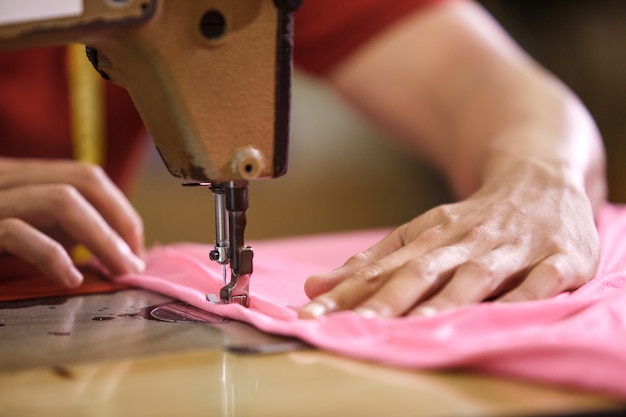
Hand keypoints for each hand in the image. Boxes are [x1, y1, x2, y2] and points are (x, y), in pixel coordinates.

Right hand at [0, 157, 144, 286]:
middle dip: (120, 221)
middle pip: (82, 181)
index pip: (86, 177)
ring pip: (59, 201)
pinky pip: (17, 232)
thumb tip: (122, 250)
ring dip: (102, 238)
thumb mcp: (30, 234)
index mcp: (21, 177)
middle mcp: (5, 178)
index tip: (135, 248)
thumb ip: (67, 230)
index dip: (120, 210)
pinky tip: (70, 279)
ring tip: (118, 270)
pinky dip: (52, 256)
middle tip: (135, 264)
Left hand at [298, 160, 599, 317]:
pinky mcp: (559, 258)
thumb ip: (372, 264)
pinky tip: (505, 315)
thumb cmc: (473, 220)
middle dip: (387, 300)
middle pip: (421, 271)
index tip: (312, 314)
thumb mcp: (421, 234)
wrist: (541, 178)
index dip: (346, 293)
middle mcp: (465, 241)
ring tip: (418, 326)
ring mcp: (511, 248)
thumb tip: (315, 287)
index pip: (381, 268)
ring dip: (447, 300)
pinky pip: (541, 281)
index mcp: (429, 235)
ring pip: (475, 276)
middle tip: (354, 324)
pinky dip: (524, 296)